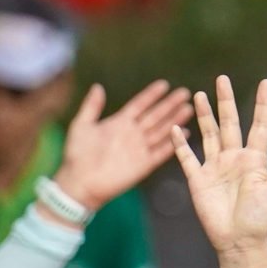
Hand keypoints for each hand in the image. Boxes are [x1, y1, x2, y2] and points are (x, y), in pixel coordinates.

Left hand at [57, 80, 195, 213]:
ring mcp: (139, 148)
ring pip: (162, 130)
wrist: (81, 183)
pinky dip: (174, 143)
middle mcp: (132, 134)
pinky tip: (185, 133)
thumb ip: (91, 106)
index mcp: (119, 123)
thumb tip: (98, 86)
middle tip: (185, 93)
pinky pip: (162, 152)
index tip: (164, 84)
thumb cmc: (77, 155)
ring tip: (189, 108)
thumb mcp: (81, 126)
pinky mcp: (144, 164)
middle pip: (155, 115)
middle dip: (170, 104)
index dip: (151, 95)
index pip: (139, 105)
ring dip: (175, 119)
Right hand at [179, 77, 266, 257]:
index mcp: (255, 158)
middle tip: (222, 78)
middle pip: (230, 122)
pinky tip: (175, 128)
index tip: (265, 82)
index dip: (263, 104)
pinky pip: (187, 158)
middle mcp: (234, 158)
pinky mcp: (198, 179)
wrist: (240, 240)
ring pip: (208, 134)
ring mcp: (215, 167)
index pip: (260, 124)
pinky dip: (180, 144)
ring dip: (204, 115)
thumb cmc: (262, 219)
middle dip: (226, 100)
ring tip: (200, 94)